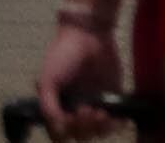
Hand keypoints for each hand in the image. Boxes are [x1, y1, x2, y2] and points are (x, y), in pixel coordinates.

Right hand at [36, 19, 124, 139]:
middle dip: (83, 128)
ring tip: (100, 113)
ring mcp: (95, 103)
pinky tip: (116, 119)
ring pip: (98, 131)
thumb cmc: (63, 55)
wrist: (88, 32)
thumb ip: (48, 107)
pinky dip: (117, 124)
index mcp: (58, 106)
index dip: (65, 131)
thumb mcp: (47, 81)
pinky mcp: (113, 96)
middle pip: (80, 135)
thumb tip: (59, 127)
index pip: (59, 133)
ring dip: (99, 129)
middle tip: (87, 110)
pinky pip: (116, 119)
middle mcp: (75, 108)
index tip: (71, 116)